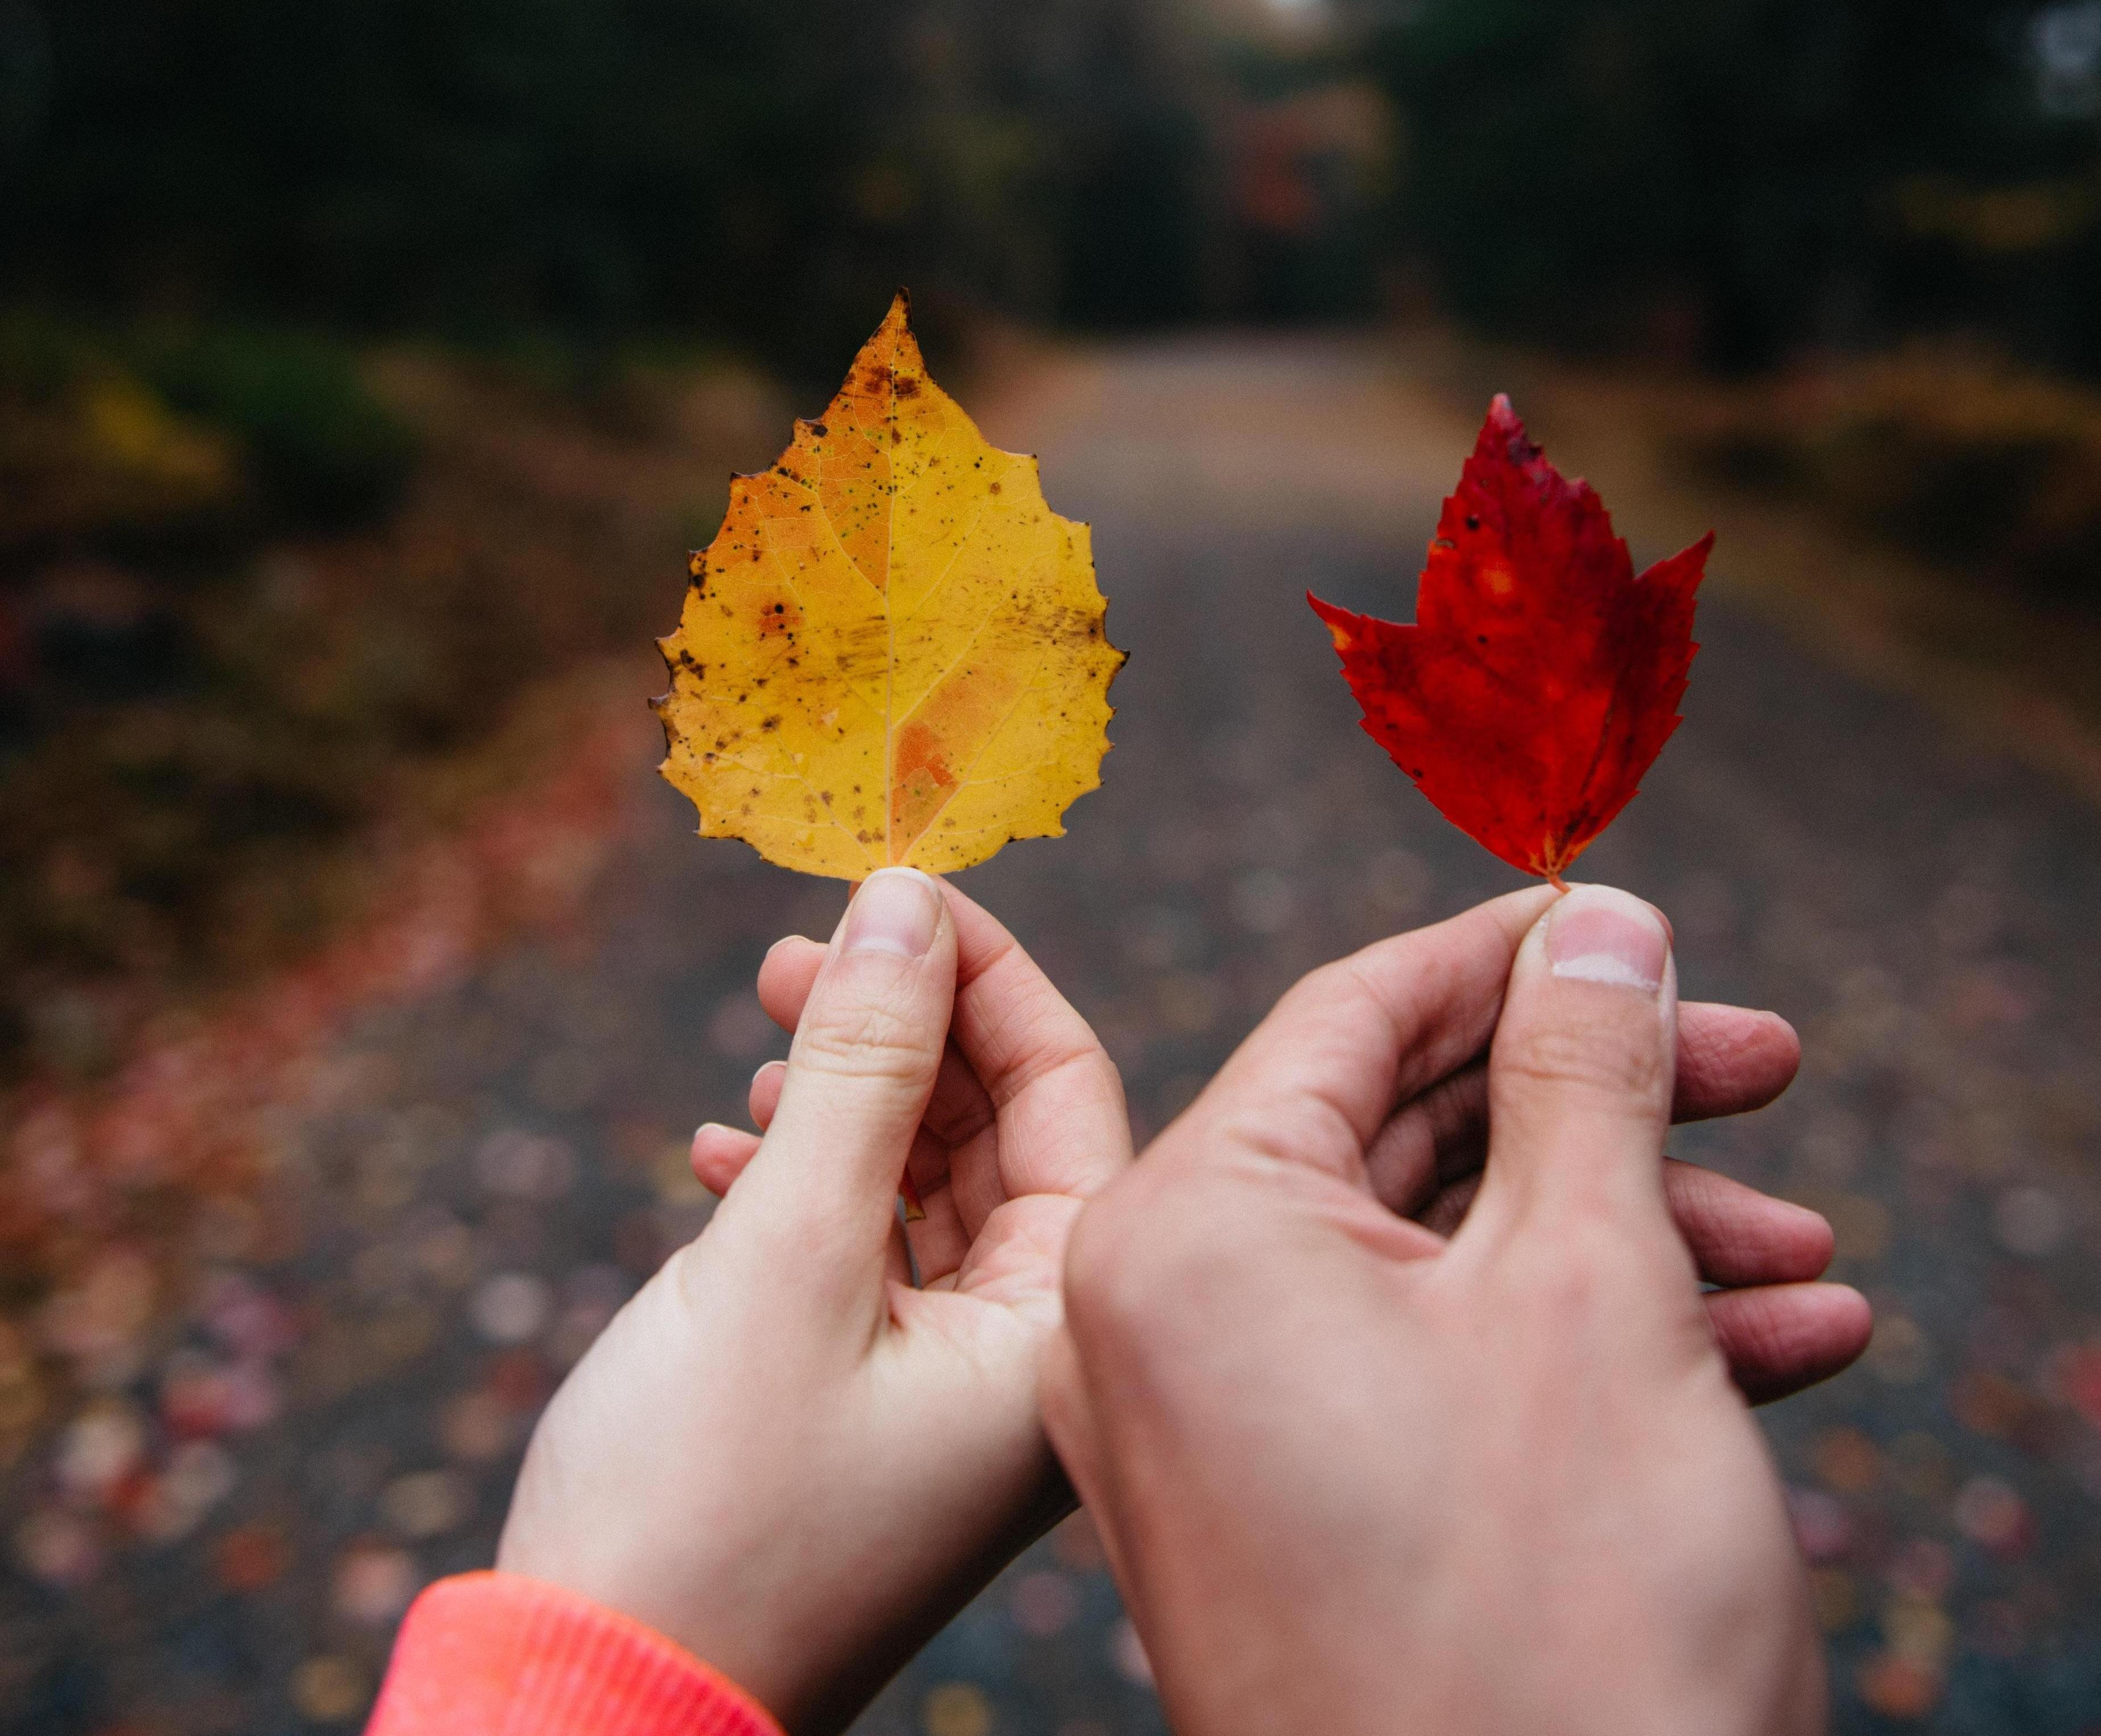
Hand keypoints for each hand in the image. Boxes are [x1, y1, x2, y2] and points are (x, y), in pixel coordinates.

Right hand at [498, 869, 1130, 1735]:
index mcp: (1060, 1327)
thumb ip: (858, 1064)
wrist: (591, 1710)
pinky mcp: (862, 1404)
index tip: (889, 890)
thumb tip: (904, 899)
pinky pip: (857, 1251)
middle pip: (993, 1126)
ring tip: (754, 1050)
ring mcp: (944, 1384)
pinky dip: (796, 1185)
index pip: (1066, 1088)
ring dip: (838, 1098)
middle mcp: (1026, 1354)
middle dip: (899, 1025)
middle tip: (793, 955)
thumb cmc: (704, 1505)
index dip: (982, 973)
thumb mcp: (788, 1249)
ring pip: (917, 1182)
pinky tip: (718, 1163)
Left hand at [1042, 883, 1869, 1735]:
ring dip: (1632, 1239)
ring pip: (1441, 1264)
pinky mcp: (1288, 1524)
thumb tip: (1596, 917)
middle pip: (1404, 1135)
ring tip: (1804, 1249)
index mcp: (1181, 1232)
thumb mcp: (1595, 1288)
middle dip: (1602, 1104)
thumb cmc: (1558, 1619)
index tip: (1642, 928)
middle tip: (1763, 1069)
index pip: (1353, 1014)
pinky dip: (1591, 1348)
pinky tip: (1775, 1342)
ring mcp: (1216, 1436)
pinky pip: (1433, 1378)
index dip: (1515, 956)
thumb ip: (1583, 1071)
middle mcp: (1160, 1324)